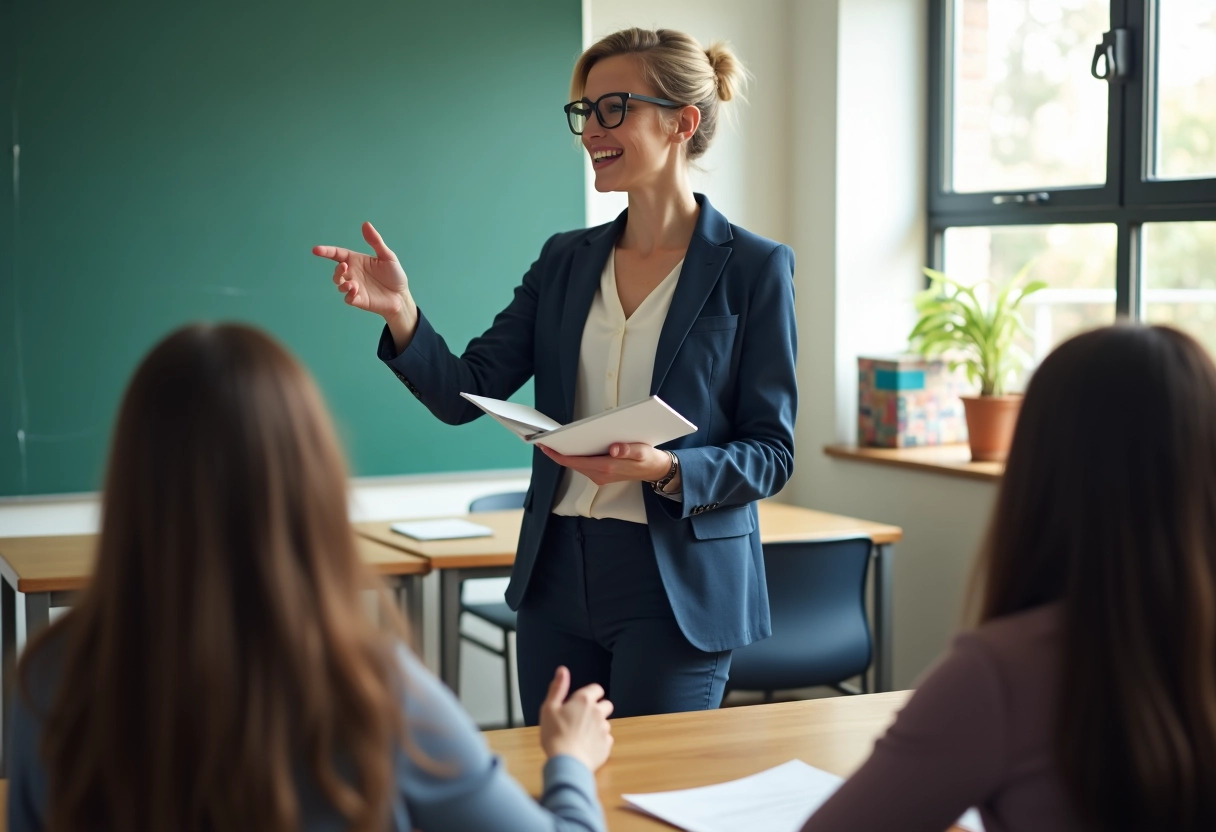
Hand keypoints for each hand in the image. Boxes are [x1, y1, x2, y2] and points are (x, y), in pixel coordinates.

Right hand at [313, 222, 412, 320]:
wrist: (401, 296)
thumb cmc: (395, 275)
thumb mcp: (387, 256)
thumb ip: (375, 241)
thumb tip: (365, 224)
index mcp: (357, 261)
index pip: (337, 254)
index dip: (326, 251)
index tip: (316, 250)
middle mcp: (353, 273)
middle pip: (337, 270)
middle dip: (337, 269)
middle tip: (344, 266)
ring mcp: (354, 287)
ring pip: (339, 284)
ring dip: (342, 283)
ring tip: (352, 284)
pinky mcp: (358, 299)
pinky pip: (347, 298)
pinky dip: (348, 295)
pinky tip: (355, 291)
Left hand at [538, 443, 670, 486]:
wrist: (655, 470)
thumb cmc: (648, 459)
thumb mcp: (642, 452)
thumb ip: (629, 450)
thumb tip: (614, 448)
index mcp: (607, 468)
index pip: (574, 462)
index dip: (557, 455)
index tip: (545, 446)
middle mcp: (600, 475)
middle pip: (572, 464)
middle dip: (558, 453)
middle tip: (545, 440)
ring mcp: (600, 476)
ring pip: (577, 465)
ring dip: (566, 455)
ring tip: (555, 441)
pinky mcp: (602, 474)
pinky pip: (583, 465)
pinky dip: (576, 457)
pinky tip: (573, 446)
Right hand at [539, 666, 613, 771]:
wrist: (566, 762)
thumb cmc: (554, 735)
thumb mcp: (549, 708)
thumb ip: (558, 688)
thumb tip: (562, 671)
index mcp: (583, 700)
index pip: (597, 689)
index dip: (591, 693)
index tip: (583, 701)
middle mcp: (597, 712)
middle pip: (606, 704)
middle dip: (598, 708)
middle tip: (583, 718)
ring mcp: (604, 729)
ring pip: (606, 723)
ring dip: (597, 726)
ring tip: (582, 735)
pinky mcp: (606, 745)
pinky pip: (606, 739)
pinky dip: (599, 741)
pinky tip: (586, 746)